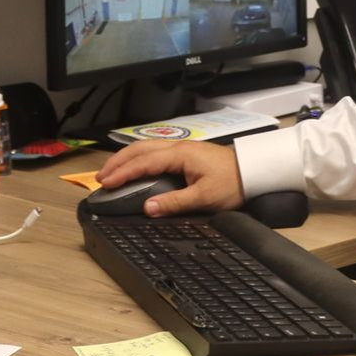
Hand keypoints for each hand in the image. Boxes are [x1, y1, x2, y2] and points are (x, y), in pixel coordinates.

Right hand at [94, 140, 244, 217]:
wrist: (255, 171)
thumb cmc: (233, 183)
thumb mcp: (205, 197)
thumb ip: (175, 202)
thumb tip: (147, 208)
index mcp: (181, 155)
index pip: (144, 162)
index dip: (123, 172)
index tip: (105, 183)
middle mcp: (179, 147)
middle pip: (141, 149)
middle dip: (118, 161)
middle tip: (101, 177)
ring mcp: (184, 148)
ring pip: (148, 147)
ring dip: (128, 158)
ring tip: (112, 171)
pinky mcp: (188, 154)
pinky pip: (156, 151)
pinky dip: (140, 158)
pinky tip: (135, 166)